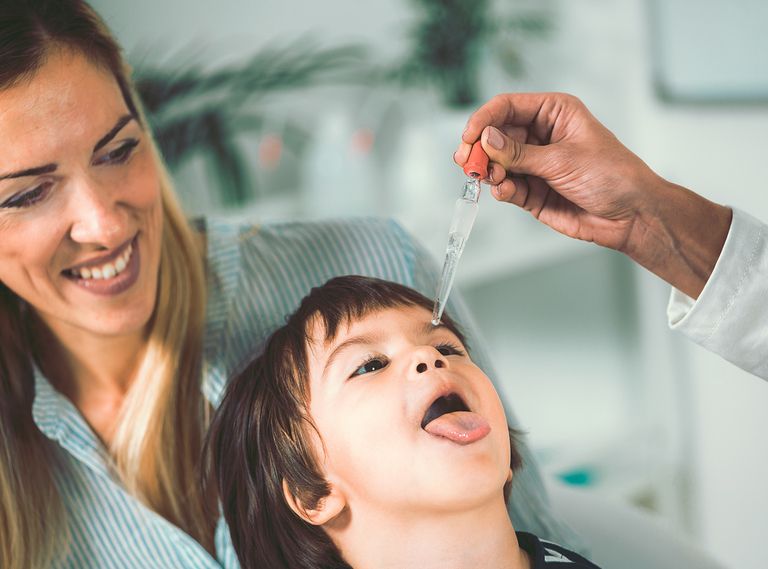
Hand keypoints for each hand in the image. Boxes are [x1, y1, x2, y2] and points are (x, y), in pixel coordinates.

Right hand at [455, 92, 660, 251]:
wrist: (630, 215)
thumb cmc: (611, 175)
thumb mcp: (563, 159)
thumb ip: (520, 153)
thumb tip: (485, 139)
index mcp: (554, 113)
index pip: (507, 107)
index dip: (484, 119)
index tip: (469, 137)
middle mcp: (541, 136)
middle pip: (496, 135)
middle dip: (481, 149)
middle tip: (468, 163)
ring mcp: (535, 164)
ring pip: (497, 163)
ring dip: (489, 171)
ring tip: (492, 178)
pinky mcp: (532, 192)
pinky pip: (506, 187)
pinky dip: (501, 189)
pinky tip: (505, 191)